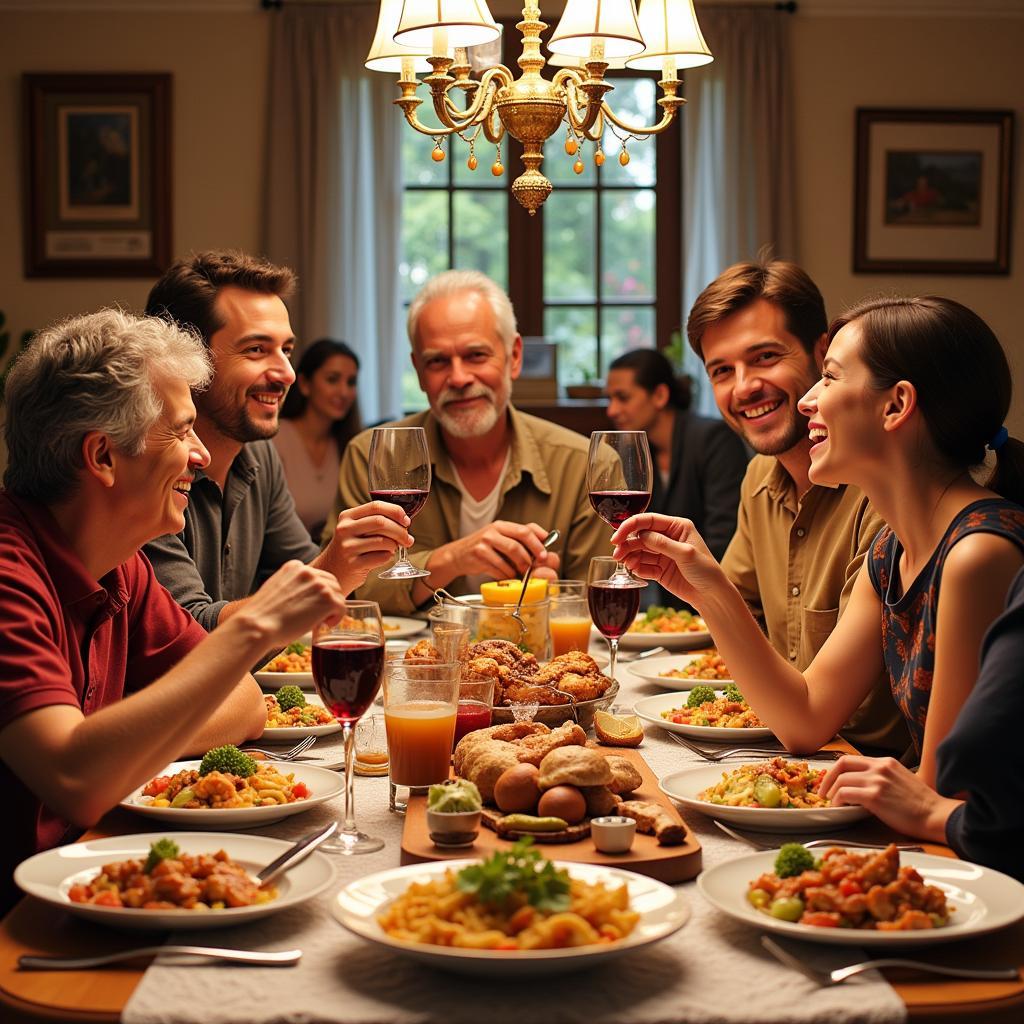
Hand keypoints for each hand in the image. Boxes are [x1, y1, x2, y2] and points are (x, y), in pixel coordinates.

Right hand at [241, 560, 346, 648]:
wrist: (257, 626)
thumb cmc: (262, 616)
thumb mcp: (276, 590)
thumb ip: (291, 587)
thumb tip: (303, 597)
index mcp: (294, 567)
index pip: (317, 576)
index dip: (317, 592)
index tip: (311, 605)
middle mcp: (308, 571)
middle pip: (332, 583)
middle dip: (328, 599)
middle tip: (319, 614)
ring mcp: (319, 584)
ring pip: (338, 595)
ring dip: (332, 609)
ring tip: (319, 621)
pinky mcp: (327, 600)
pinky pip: (342, 608)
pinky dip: (336, 618)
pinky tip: (323, 625)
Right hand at [320, 500, 413, 593]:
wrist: (330, 571)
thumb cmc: (350, 548)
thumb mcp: (355, 530)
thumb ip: (374, 522)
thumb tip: (404, 521)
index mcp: (347, 516)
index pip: (376, 506)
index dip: (396, 511)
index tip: (406, 521)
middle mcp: (345, 529)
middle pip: (381, 522)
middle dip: (400, 531)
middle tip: (408, 539)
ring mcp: (347, 547)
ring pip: (383, 541)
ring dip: (395, 545)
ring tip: (394, 548)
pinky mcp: (353, 564)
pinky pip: (381, 557)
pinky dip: (388, 557)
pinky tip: (384, 557)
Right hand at [442, 521, 557, 581]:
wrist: (457, 556)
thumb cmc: (482, 549)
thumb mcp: (499, 539)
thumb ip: (517, 540)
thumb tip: (542, 547)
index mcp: (501, 526)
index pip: (525, 529)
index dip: (538, 541)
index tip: (544, 553)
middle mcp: (493, 531)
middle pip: (519, 541)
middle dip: (532, 555)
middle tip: (536, 565)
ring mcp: (485, 542)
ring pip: (511, 555)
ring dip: (519, 567)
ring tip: (521, 573)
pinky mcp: (479, 555)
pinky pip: (500, 567)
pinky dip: (507, 574)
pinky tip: (507, 576)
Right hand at [610, 513, 725, 607]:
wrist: (711, 595)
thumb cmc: (706, 571)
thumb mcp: (685, 554)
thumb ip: (662, 543)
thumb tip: (640, 535)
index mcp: (677, 527)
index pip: (648, 520)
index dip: (630, 526)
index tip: (617, 536)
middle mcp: (668, 538)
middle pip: (640, 536)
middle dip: (627, 544)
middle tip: (616, 554)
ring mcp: (662, 554)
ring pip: (638, 551)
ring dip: (629, 556)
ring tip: (625, 564)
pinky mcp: (659, 569)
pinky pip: (642, 566)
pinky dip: (636, 568)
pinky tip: (634, 570)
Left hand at [819, 755, 958, 843]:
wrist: (937, 816)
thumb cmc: (922, 804)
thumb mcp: (901, 780)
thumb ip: (883, 778)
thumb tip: (863, 786)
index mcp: (886, 762)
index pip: (852, 759)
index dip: (836, 770)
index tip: (830, 781)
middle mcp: (880, 767)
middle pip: (842, 764)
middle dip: (828, 778)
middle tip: (823, 792)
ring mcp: (877, 780)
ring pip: (841, 779)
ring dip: (831, 792)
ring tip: (832, 803)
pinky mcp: (875, 796)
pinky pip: (845, 794)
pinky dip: (838, 801)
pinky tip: (839, 808)